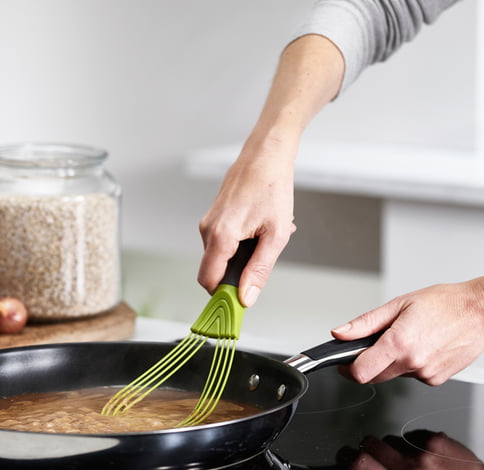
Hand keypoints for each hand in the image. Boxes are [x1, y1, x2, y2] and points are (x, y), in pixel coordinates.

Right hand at [197, 143, 296, 306]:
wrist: (266, 154)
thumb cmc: (272, 187)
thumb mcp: (275, 235)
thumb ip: (259, 270)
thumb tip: (247, 297)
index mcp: (221, 236)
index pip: (209, 281)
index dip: (222, 296)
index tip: (239, 301)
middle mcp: (208, 230)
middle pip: (213, 271)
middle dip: (236, 275)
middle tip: (261, 262)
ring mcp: (208, 223)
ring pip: (219, 257)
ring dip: (240, 257)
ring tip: (263, 237)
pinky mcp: (213, 217)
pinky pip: (221, 243)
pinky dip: (238, 244)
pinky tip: (257, 228)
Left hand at [331, 278, 483, 384]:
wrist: (483, 312)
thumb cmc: (446, 304)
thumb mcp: (399, 305)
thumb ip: (365, 323)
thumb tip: (340, 333)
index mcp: (399, 343)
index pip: (360, 372)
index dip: (347, 369)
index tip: (344, 364)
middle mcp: (412, 363)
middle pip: (374, 377)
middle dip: (368, 364)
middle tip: (377, 345)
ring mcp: (426, 374)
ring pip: (395, 376)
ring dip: (393, 362)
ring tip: (411, 338)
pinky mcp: (436, 380)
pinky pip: (413, 376)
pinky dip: (412, 365)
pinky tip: (425, 347)